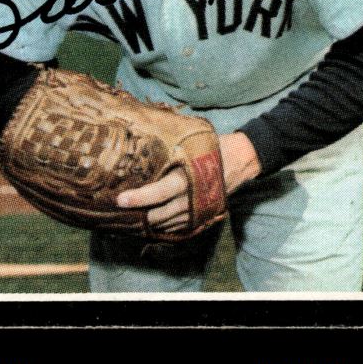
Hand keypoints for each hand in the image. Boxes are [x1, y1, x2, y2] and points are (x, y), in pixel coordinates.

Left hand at [116, 131, 261, 232]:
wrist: (242, 158)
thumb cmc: (214, 145)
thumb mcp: (193, 141)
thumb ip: (170, 146)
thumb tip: (140, 136)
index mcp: (189, 175)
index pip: (160, 192)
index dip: (139, 198)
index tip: (120, 200)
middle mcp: (194, 196)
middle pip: (161, 214)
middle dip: (141, 214)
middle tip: (122, 210)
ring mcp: (200, 209)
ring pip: (169, 224)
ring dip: (151, 222)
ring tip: (133, 216)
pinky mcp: (205, 215)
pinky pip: (181, 227)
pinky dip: (166, 226)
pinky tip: (155, 221)